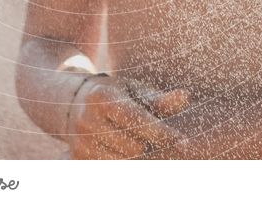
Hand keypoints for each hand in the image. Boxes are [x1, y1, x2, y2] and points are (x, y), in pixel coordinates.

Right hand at [67, 74, 188, 158]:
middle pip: (133, 146)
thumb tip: (185, 97)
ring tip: (138, 143)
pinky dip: (123, 163)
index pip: (137, 119)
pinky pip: (111, 169)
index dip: (162, 132)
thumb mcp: (136, 92)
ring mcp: (80, 140)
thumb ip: (160, 99)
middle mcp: (88, 118)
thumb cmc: (117, 96)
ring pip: (124, 161)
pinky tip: (125, 151)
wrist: (75, 104)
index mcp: (103, 95)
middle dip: (149, 145)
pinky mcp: (77, 158)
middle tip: (153, 139)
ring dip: (137, 157)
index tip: (184, 142)